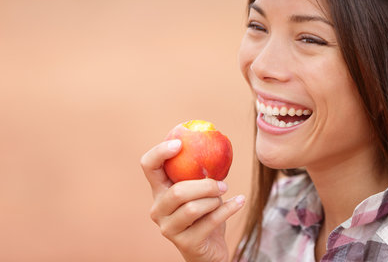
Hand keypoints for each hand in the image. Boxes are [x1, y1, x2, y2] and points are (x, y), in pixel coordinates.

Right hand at [140, 139, 244, 261]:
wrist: (210, 249)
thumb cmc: (206, 213)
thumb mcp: (201, 189)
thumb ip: (200, 171)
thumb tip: (215, 139)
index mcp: (159, 191)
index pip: (148, 166)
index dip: (160, 152)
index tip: (180, 143)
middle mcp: (158, 210)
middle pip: (178, 192)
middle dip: (206, 185)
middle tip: (223, 184)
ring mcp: (169, 228)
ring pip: (192, 208)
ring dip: (215, 200)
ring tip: (224, 198)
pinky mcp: (186, 243)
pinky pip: (209, 221)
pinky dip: (228, 209)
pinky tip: (239, 201)